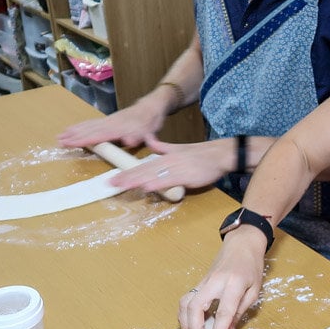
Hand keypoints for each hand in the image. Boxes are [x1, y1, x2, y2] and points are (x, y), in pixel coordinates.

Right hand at [57, 95, 165, 148]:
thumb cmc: (150, 122)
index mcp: (119, 128)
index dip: (83, 139)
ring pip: (87, 125)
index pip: (97, 135)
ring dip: (73, 131)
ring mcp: (108, 120)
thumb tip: (129, 141)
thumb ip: (139, 137)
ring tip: (59, 136)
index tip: (70, 142)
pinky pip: (91, 123)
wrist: (151, 106)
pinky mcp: (108, 119)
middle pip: (88, 130)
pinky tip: (71, 128)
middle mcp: (110, 123)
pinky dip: (80, 126)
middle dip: (73, 136)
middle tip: (58, 141)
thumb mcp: (149, 131)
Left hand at [108, 136, 229, 192]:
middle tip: (110, 183)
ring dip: (137, 180)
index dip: (127, 172)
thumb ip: (162, 147)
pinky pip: (169, 180)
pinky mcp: (186, 175)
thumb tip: (150, 141)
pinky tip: (147, 187)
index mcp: (165, 156)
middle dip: (126, 177)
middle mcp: (167, 161)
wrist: (219, 154)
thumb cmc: (200, 154)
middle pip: (143, 170)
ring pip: (152, 175)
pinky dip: (158, 183)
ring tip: (122, 185)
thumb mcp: (178, 148)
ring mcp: (176, 168)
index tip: (113, 178)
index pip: (142, 165)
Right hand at [179, 227, 268, 328]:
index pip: (223, 312)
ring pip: (184, 304)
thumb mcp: (253, 291)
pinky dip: (185, 316)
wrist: (242, 244)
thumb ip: (240, 313)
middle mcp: (214, 282)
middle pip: (194, 308)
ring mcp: (203, 282)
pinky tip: (193, 326)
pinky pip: (186, 301)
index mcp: (233, 284)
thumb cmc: (251, 266)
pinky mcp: (198, 283)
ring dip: (186, 325)